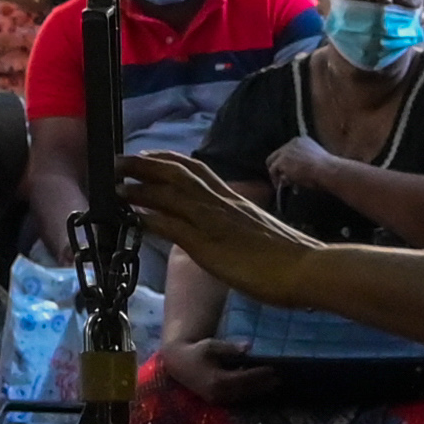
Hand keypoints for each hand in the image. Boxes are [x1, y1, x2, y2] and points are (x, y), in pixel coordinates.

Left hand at [122, 152, 319, 301]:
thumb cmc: (291, 256)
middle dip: (146, 165)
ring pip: (170, 194)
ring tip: (115, 184)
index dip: (170, 161)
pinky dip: (151, 218)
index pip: (197, 170)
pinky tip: (134, 218)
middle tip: (119, 161)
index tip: (149, 156)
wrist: (308, 268)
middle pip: (178, 174)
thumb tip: (229, 228)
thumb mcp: (261, 230)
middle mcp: (222, 203)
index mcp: (234, 199)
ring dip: (140, 187)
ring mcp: (214, 222)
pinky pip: (173, 226)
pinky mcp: (209, 244)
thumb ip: (240, 224)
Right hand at [155, 342, 280, 410]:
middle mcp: (218, 392)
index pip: (244, 378)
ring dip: (258, 391)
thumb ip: (230, 348)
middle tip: (279, 380)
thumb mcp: (211, 345)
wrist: (178, 364)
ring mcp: (216, 398)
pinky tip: (258, 388)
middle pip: (246, 390)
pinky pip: (236, 398)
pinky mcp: (216, 400)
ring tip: (273, 385)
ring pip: (242, 396)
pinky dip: (248, 393)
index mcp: (217, 379)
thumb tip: (249, 346)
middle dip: (263, 385)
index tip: (273, 369)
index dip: (259, 375)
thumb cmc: (196, 351)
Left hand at [262, 133, 337, 205]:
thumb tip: (291, 175)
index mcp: (301, 141)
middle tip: (280, 178)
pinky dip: (275, 179)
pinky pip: (273, 171)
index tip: (288, 172)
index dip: (287, 162)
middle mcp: (292, 143)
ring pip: (273, 163)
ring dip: (276, 174)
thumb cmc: (326, 169)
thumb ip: (302, 163)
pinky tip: (280, 186)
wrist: (327, 170)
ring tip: (280, 184)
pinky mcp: (281, 161)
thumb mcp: (314, 162)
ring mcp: (285, 151)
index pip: (288, 150)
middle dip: (278, 167)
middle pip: (277, 155)